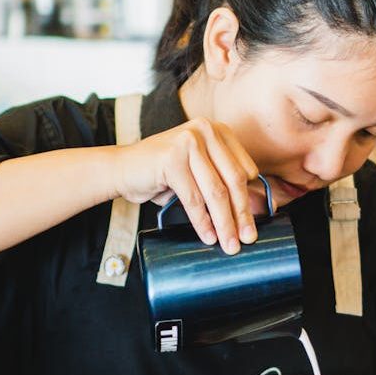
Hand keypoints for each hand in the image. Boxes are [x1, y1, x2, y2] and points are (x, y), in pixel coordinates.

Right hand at [113, 118, 266, 253]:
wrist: (121, 168)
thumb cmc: (163, 173)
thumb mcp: (199, 171)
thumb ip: (222, 181)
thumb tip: (254, 212)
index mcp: (218, 130)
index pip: (244, 169)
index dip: (249, 199)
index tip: (252, 223)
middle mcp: (206, 130)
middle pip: (233, 180)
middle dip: (242, 214)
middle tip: (247, 239)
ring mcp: (188, 142)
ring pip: (215, 192)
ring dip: (225, 223)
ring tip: (229, 244)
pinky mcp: (172, 159)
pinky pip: (193, 198)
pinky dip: (202, 222)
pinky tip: (208, 236)